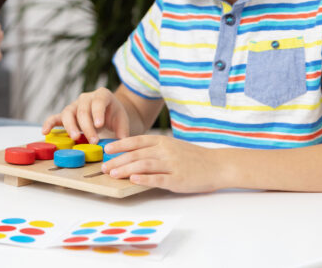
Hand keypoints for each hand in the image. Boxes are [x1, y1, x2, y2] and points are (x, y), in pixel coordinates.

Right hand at [41, 87, 130, 142]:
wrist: (108, 113)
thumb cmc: (114, 116)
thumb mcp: (122, 121)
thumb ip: (122, 131)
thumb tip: (121, 143)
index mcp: (102, 95)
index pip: (98, 101)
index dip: (98, 112)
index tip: (99, 125)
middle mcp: (86, 98)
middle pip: (83, 110)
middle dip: (87, 126)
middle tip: (93, 140)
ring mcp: (74, 106)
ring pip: (68, 113)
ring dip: (71, 126)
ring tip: (74, 138)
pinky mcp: (66, 115)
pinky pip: (55, 117)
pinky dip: (49, 123)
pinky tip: (45, 131)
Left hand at [102, 134, 223, 192]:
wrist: (217, 165)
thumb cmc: (193, 157)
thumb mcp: (172, 146)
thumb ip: (154, 148)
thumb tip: (130, 154)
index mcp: (162, 141)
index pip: (136, 141)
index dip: (119, 144)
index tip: (106, 149)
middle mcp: (165, 150)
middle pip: (136, 154)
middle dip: (117, 160)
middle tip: (104, 167)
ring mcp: (172, 164)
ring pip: (144, 165)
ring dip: (126, 169)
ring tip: (113, 174)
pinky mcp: (178, 179)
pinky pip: (159, 178)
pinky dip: (144, 179)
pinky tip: (133, 180)